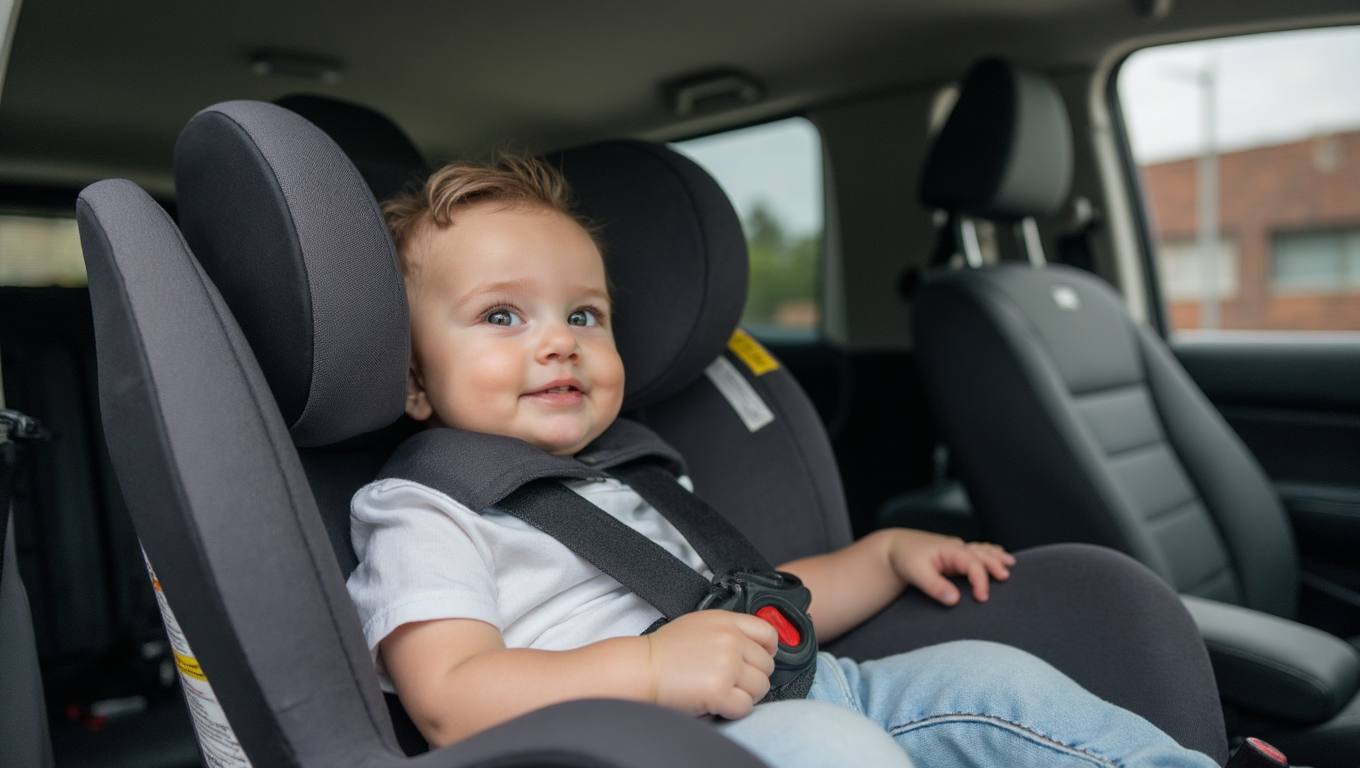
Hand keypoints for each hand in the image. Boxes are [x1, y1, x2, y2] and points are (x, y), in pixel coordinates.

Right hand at [645, 610, 777, 718]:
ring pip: (761, 687)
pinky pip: (745, 706)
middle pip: (767, 665)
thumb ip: (729, 631)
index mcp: (726, 621)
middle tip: (732, 683)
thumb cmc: (665, 651)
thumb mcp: (700, 625)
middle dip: (752, 677)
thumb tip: (754, 648)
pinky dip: (732, 710)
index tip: (758, 661)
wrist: (643, 668)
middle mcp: (730, 640)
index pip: (768, 633)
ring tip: (722, 692)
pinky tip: (716, 703)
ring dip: (744, 694)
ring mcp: (727, 665)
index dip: (768, 651)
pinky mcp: (719, 690)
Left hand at [887, 529, 1014, 605]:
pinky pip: (976, 552)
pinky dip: (988, 553)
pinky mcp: (954, 556)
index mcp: (950, 550)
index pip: (972, 564)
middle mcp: (956, 547)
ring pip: (981, 551)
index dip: (980, 581)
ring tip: (1010, 563)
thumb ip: (935, 586)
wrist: (894, 548)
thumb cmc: (905, 558)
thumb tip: (954, 601)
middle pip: (982, 554)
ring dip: (996, 557)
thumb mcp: (916, 572)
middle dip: (995, 565)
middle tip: (1005, 577)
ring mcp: (956, 550)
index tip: (982, 598)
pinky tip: (997, 555)